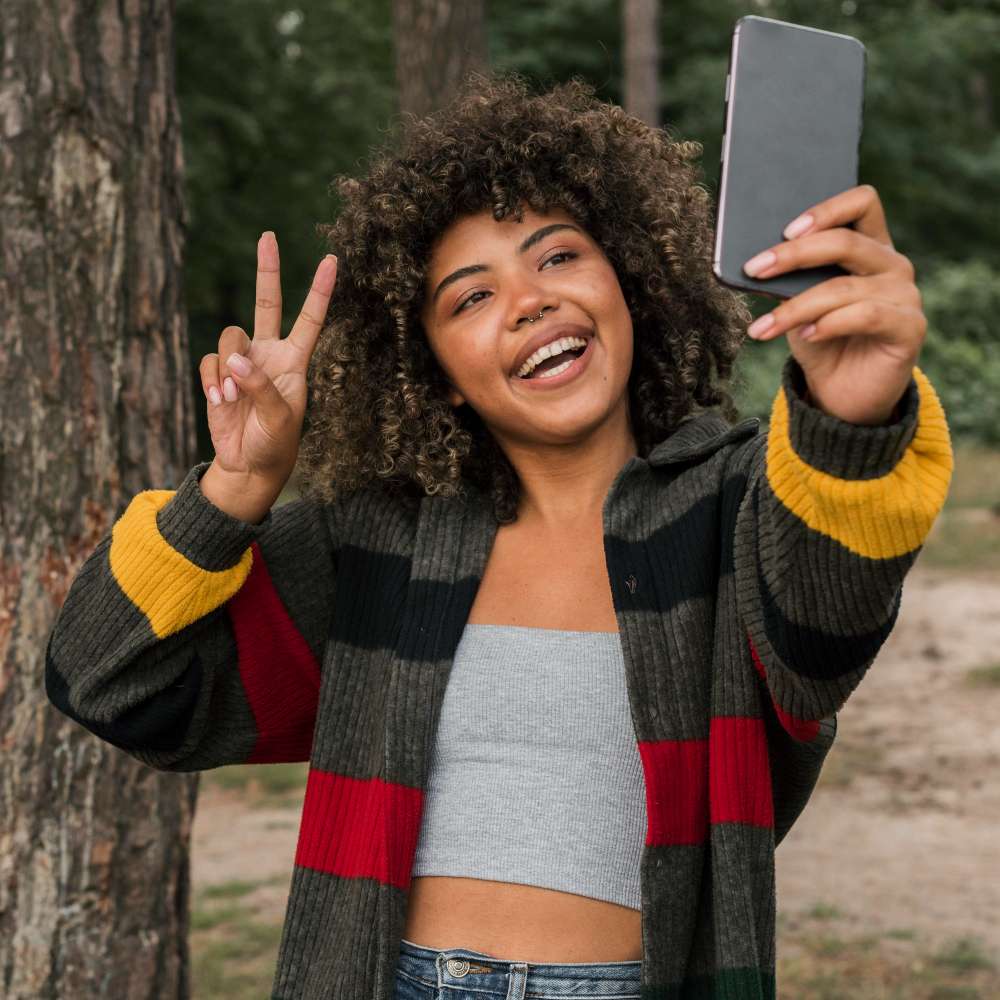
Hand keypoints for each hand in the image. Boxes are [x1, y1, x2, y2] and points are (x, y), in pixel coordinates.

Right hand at [199, 232, 337, 483]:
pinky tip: (220, 401)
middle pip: (267, 303)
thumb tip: (237, 360)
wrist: (249, 465)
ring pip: (229, 337)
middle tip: (268, 237)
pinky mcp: (218, 374)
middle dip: (267, 270)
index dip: (319, 291)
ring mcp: (242, 362)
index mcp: (295, 361)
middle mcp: (269, 354)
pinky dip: (212, 379)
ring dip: (227, 367)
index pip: (310, 320)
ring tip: (231, 397)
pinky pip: (209, 361)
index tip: (331, 260)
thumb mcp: (279, 418)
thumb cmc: (275, 443)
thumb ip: (261, 386)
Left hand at [741, 184, 924, 424]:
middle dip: (793, 255)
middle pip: (845, 241)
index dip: (826, 209)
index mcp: (869, 246)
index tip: (785, 229)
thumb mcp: (797, 304)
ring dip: (796, 307)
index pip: (861, 202)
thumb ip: (788, 280)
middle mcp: (891, 264)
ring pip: (844, 287)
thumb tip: (758, 261)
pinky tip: (804, 336)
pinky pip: (866, 315)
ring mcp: (905, 294)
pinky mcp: (910, 327)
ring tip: (763, 327)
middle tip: (754, 269)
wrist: (841, 395)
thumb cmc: (819, 342)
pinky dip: (828, 324)